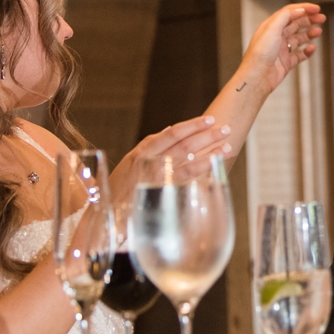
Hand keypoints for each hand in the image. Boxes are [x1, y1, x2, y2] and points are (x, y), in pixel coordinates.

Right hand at [108, 115, 232, 202]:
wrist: (106, 213)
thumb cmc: (119, 188)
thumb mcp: (130, 162)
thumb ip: (149, 147)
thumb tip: (169, 131)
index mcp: (142, 152)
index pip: (172, 133)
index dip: (192, 126)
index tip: (209, 120)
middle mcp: (150, 162)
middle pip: (184, 145)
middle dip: (207, 136)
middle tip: (225, 129)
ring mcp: (156, 179)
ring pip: (188, 162)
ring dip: (210, 153)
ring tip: (226, 148)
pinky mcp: (162, 193)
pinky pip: (185, 181)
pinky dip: (200, 173)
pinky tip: (214, 168)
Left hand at [239, 3, 325, 98]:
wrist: (257, 77)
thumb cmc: (259, 54)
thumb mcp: (272, 28)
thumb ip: (285, 15)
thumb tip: (299, 9)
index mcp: (271, 27)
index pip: (290, 13)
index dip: (304, 8)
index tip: (316, 8)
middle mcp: (276, 37)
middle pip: (296, 24)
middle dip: (309, 19)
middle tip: (321, 18)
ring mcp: (281, 50)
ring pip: (299, 39)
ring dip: (309, 34)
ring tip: (319, 31)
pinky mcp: (285, 62)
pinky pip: (299, 55)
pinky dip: (307, 51)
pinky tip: (312, 49)